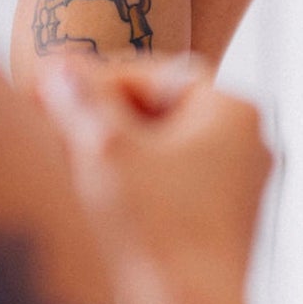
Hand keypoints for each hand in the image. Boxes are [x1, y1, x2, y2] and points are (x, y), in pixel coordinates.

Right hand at [37, 54, 270, 303]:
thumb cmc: (158, 237)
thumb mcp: (107, 152)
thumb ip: (84, 101)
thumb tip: (61, 66)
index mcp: (235, 112)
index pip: (155, 74)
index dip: (100, 81)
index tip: (57, 91)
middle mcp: (247, 146)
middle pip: (160, 112)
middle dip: (103, 117)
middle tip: (55, 123)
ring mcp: (237, 191)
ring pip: (162, 151)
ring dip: (113, 150)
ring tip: (67, 159)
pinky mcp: (220, 230)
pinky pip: (171, 188)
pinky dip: (132, 185)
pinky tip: (94, 197)